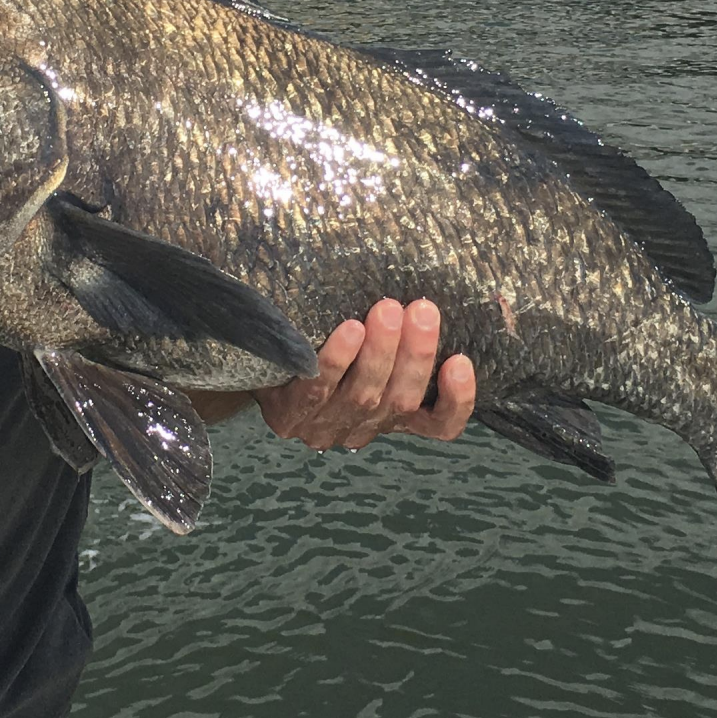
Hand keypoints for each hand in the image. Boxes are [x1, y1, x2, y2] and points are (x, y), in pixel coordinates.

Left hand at [254, 297, 474, 450]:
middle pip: (401, 401)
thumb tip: (434, 289)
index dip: (456, 401)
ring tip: (387, 310)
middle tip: (422, 310)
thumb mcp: (370, 345)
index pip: (439, 426)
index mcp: (394, 417)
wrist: (254, 361)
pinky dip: (336, 361)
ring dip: (380, 353)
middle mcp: (365, 428)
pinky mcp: (288, 416)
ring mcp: (326, 427)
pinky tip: (349, 331)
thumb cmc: (327, 345)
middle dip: (415, 355)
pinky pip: (317, 390)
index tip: (462, 361)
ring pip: (364, 396)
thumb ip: (401, 330)